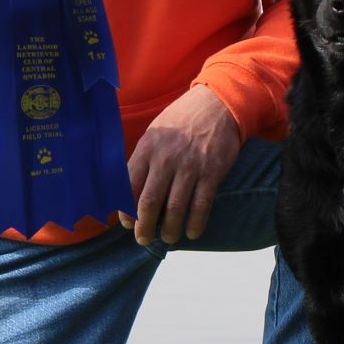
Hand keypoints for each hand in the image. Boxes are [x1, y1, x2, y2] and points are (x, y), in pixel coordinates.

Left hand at [123, 85, 242, 245]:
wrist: (218, 104)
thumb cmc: (182, 120)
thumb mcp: (156, 132)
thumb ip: (143, 158)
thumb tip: (130, 189)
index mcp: (147, 148)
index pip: (129, 187)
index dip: (126, 211)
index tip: (127, 224)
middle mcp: (166, 159)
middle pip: (149, 202)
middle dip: (144, 227)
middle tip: (143, 239)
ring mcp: (190, 166)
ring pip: (175, 208)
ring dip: (170, 230)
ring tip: (168, 238)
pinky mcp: (212, 172)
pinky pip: (201, 205)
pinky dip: (195, 223)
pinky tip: (191, 233)